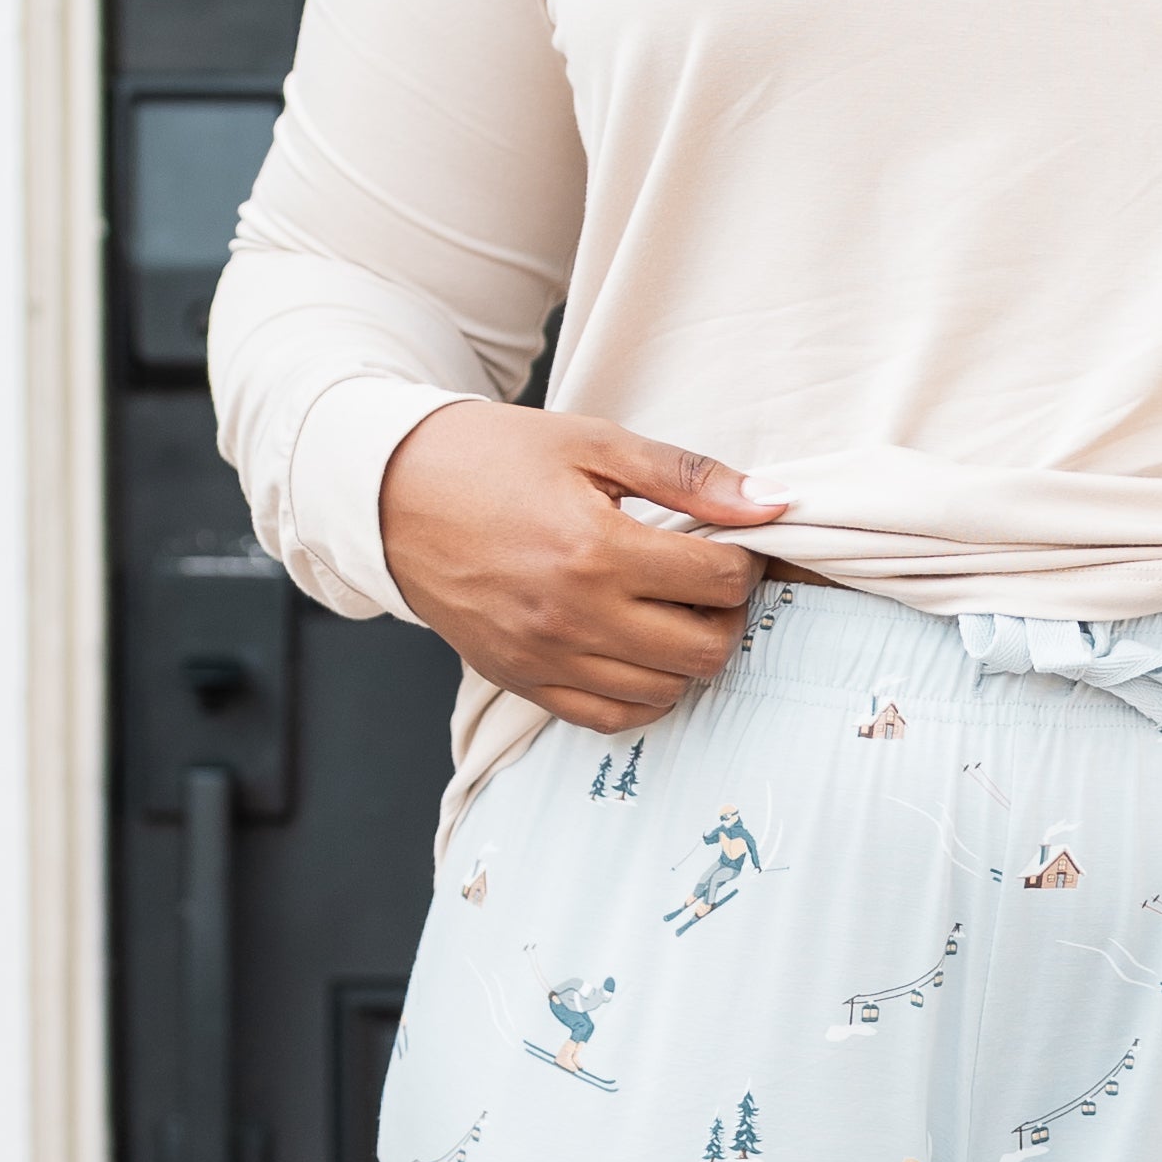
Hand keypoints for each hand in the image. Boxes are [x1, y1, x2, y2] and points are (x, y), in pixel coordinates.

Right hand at [378, 400, 790, 732]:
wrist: (391, 495)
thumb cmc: (490, 458)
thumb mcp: (592, 443)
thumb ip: (687, 477)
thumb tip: (770, 502)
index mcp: (596, 550)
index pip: (719, 581)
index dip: (742, 562)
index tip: (728, 546)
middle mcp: (574, 616)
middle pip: (704, 648)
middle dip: (725, 615)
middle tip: (707, 584)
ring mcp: (547, 658)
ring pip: (666, 691)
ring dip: (687, 655)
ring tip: (670, 612)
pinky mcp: (524, 682)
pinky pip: (611, 718)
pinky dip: (644, 695)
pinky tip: (642, 654)